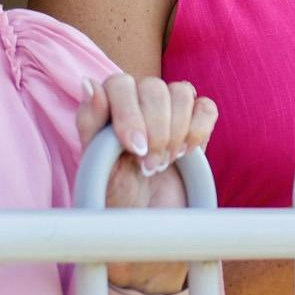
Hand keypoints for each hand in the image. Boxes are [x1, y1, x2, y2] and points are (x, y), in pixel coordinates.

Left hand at [75, 72, 217, 212]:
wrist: (145, 212)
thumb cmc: (116, 186)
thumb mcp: (95, 160)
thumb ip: (89, 120)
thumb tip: (89, 83)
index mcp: (110, 100)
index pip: (120, 83)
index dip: (129, 114)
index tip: (135, 148)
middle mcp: (140, 95)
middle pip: (154, 87)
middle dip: (156, 130)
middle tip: (150, 165)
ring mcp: (171, 105)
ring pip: (182, 93)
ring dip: (176, 132)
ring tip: (165, 162)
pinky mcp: (197, 118)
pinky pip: (206, 108)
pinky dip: (198, 130)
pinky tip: (186, 152)